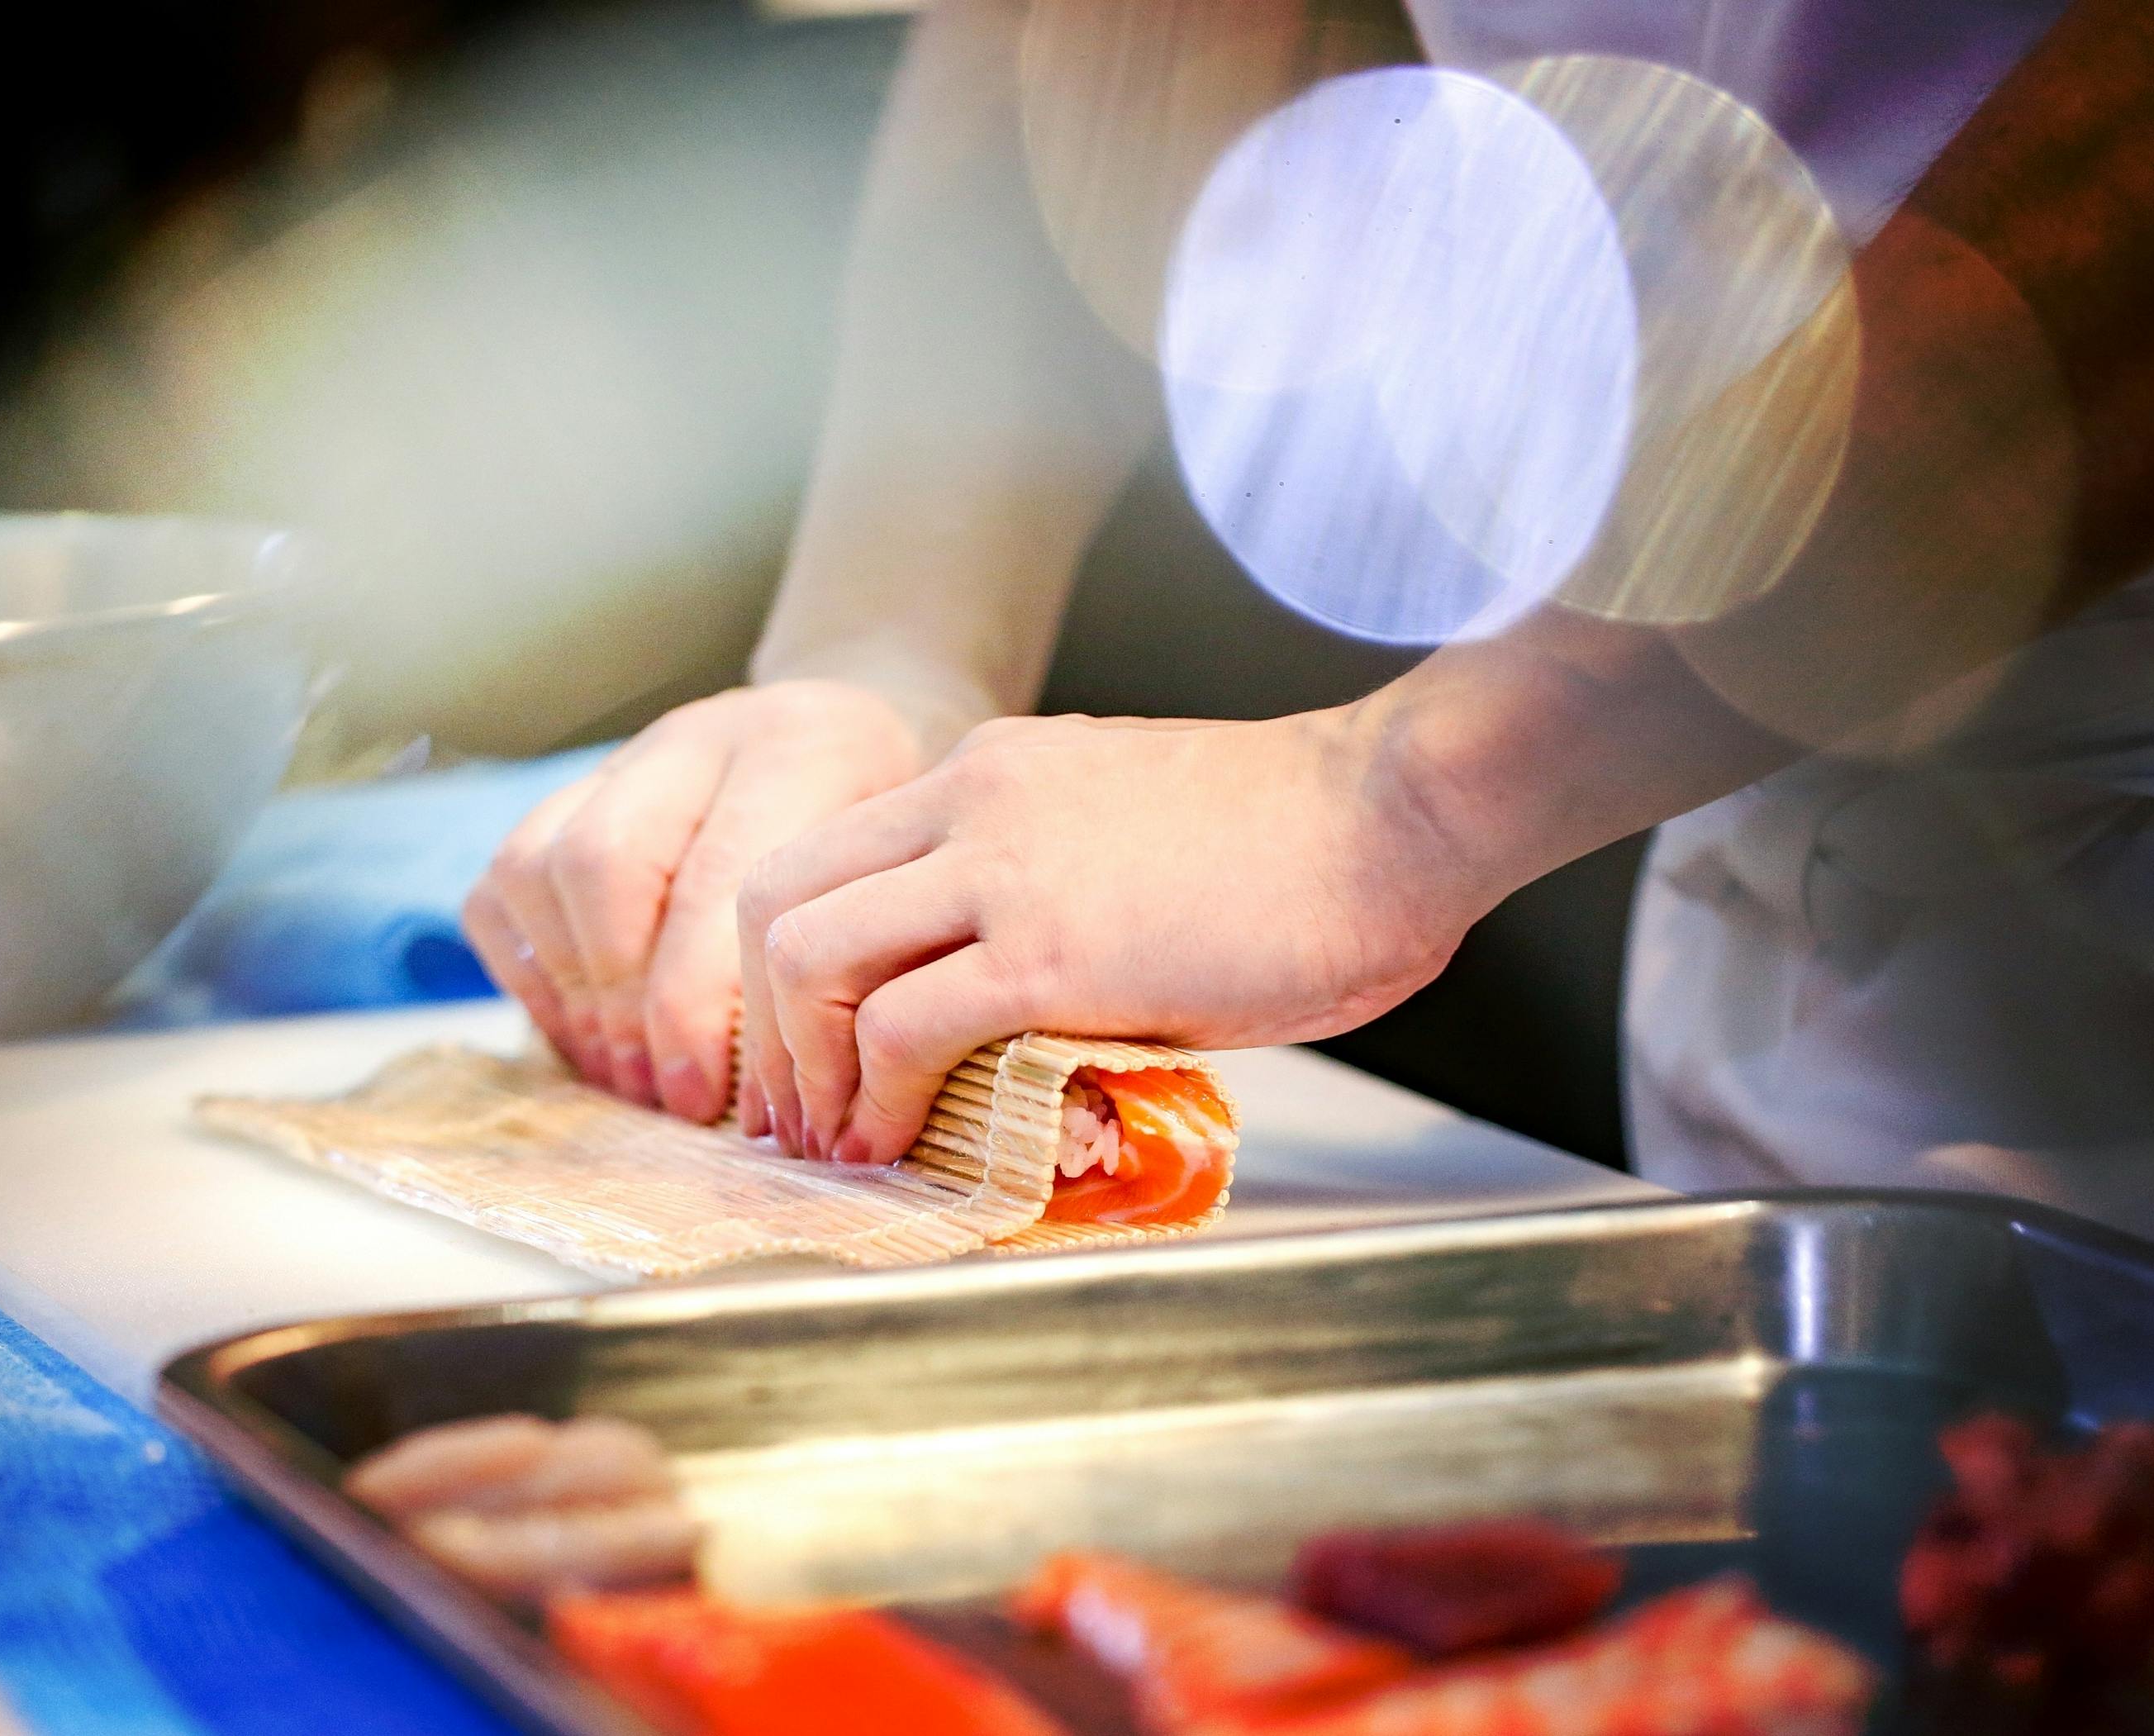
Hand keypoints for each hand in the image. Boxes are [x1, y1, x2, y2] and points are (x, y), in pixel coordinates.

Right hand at [462, 680, 942, 1121]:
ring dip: (570, 992)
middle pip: (606, 864)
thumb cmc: (890, 842)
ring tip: (620, 1072)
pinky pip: (504, 882)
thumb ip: (850, 965)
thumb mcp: (905, 883)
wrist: (852, 742)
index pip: (720, 883)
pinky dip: (529, 970)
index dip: (696, 1010)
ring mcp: (625, 758)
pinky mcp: (571, 792)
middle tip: (658, 1096)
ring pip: (539, 865)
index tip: (704, 1103)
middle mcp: (699, 737)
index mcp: (800, 748)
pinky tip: (581, 1032)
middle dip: (622, 1005)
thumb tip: (785, 1108)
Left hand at [735, 709, 1497, 1164]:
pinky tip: (891, 1142)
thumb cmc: (1303, 839)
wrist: (1393, 812)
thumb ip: (1053, 890)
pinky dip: (873, 1096)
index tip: (804, 1047)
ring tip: (831, 1140)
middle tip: (789, 1111)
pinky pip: (902, 1024)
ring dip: (800, 1066)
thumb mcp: (1132, 833)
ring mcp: (1000, 871)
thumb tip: (1021, 1000)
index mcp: (988, 774)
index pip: (823, 853)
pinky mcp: (1048, 951)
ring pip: (808, 954)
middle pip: (775, 897)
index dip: (784, 962)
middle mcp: (968, 804)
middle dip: (759, 1019)